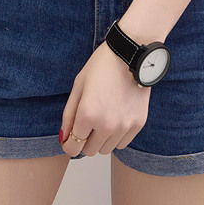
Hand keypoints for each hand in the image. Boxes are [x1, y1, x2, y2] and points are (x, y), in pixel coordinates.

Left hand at [60, 41, 149, 156]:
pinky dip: (117, 136)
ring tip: (103, 117)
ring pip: (106, 149)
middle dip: (85, 140)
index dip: (69, 144)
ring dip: (101, 139)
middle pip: (89, 151)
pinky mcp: (138, 123)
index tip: (71, 139)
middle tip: (88, 123)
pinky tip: (116, 117)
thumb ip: (68, 115)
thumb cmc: (102, 66)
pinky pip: (122, 143)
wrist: (130, 53)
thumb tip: (64, 139)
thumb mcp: (78, 86)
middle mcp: (106, 124)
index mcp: (87, 114)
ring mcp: (124, 125)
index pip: (73, 148)